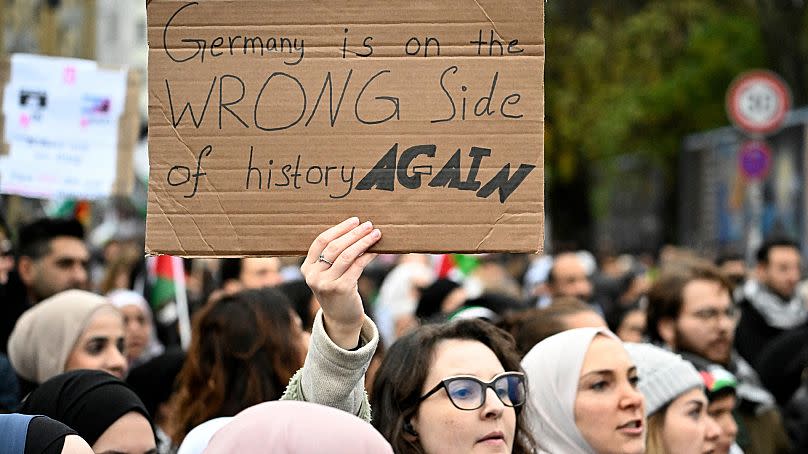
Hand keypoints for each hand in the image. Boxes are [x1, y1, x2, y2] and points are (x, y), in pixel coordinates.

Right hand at [301, 217, 380, 348]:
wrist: (340, 319)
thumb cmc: (337, 290)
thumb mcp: (328, 274)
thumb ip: (333, 256)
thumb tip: (356, 229)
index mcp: (307, 268)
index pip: (320, 241)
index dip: (338, 229)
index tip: (354, 220)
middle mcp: (313, 276)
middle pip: (334, 247)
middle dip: (353, 233)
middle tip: (368, 224)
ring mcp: (326, 284)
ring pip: (347, 255)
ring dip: (363, 241)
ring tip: (376, 233)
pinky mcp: (340, 289)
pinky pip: (357, 266)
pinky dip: (368, 255)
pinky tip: (376, 250)